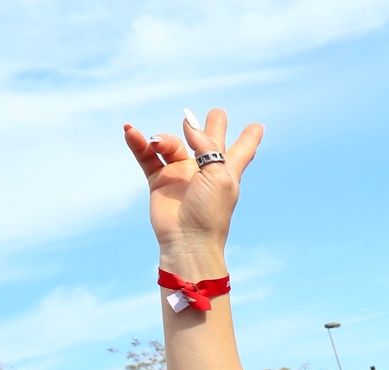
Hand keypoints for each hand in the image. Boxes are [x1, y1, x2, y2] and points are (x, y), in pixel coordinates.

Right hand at [122, 109, 262, 268]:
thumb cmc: (211, 211)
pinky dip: (138, 143)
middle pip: (209, 142)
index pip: (241, 150)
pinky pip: (146, 156)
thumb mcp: (218, 175)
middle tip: (217, 112)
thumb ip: (206, 145)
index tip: (258, 126)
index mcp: (226, 170)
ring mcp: (181, 174)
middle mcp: (204, 169)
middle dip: (212, 127)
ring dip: (164, 139)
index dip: (249, 138)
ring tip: (159, 143)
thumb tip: (189, 122)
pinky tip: (130, 132)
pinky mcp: (160, 180)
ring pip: (171, 145)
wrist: (188, 238)